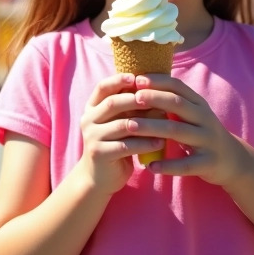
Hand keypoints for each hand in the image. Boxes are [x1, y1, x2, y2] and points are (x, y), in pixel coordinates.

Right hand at [76, 73, 160, 195]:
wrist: (99, 177)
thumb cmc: (115, 145)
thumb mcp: (120, 123)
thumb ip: (131, 109)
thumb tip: (158, 94)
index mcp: (92, 108)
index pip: (102, 87)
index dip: (118, 80)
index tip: (137, 77)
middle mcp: (88, 120)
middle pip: (112, 103)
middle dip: (135, 99)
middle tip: (156, 98)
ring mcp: (92, 137)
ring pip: (122, 125)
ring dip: (146, 123)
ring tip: (165, 122)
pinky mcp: (99, 154)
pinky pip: (126, 146)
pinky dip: (145, 144)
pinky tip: (160, 143)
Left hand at [128, 74, 252, 188]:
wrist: (233, 160)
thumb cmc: (202, 133)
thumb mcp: (193, 114)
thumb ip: (173, 103)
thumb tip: (140, 88)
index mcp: (199, 104)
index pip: (178, 87)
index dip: (158, 81)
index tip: (137, 79)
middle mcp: (204, 119)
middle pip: (178, 105)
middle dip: (155, 99)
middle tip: (134, 98)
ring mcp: (208, 140)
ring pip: (177, 131)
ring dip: (153, 128)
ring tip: (131, 126)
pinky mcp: (208, 162)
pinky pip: (186, 164)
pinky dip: (167, 165)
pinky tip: (150, 166)